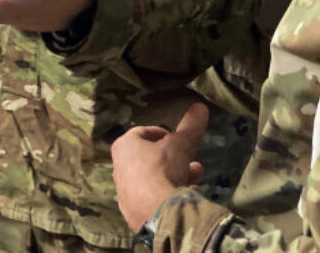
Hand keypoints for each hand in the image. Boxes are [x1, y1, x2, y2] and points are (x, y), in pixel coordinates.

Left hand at [111, 103, 208, 231]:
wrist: (157, 212)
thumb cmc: (163, 169)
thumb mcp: (181, 144)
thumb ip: (190, 126)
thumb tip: (200, 107)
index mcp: (124, 146)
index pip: (144, 133)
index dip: (164, 134)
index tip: (178, 139)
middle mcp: (119, 169)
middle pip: (149, 158)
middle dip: (174, 159)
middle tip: (191, 161)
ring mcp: (124, 193)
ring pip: (152, 180)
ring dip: (174, 177)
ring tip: (196, 179)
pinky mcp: (132, 213)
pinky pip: (152, 200)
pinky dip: (168, 196)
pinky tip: (187, 197)